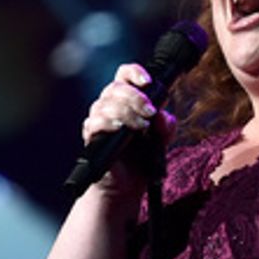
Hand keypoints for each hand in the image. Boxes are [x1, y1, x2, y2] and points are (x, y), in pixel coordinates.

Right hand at [81, 63, 176, 196]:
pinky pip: (94, 122)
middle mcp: (110, 106)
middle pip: (115, 87)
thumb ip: (166, 126)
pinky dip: (108, 122)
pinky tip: (121, 128)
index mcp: (127, 100)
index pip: (124, 75)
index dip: (134, 72)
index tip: (148, 81)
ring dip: (126, 112)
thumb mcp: (162, 140)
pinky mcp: (92, 136)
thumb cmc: (142, 159)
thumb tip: (162, 116)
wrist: (128, 185)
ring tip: (141, 126)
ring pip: (105, 103)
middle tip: (150, 112)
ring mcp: (99, 120)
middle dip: (135, 97)